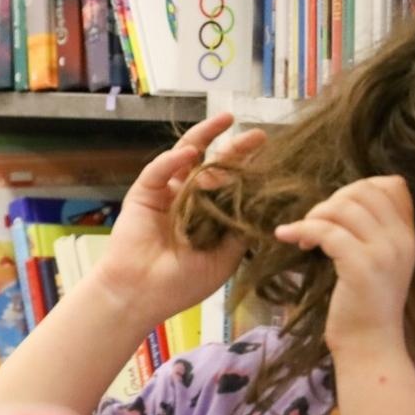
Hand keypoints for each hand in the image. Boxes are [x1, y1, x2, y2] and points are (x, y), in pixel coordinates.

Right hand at [91, 114, 266, 324]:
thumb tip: (265, 203)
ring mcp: (166, 194)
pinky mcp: (143, 194)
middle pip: (213, 164)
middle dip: (235, 147)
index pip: (231, 184)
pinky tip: (190, 154)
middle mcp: (189, 199)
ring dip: (204, 136)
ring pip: (185, 157)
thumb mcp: (226, 257)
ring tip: (224, 120)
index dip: (249, 168)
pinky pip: (158, 171)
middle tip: (257, 135)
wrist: (141, 294)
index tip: (272, 155)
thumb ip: (241, 229)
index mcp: (209, 215)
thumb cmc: (181, 283)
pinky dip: (172, 160)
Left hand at [274, 176, 414, 356]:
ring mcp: (384, 252)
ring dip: (312, 216)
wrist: (369, 345)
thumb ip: (368, 232)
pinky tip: (287, 238)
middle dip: (330, 200)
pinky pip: (326, 231)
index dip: (356, 188)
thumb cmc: (362, 305)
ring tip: (300, 236)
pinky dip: (301, 230)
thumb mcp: (374, 262)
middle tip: (312, 224)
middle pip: (364, 190)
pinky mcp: (361, 267)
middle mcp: (402, 239)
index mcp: (407, 235)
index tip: (334, 212)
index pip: (391, 184)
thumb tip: (335, 204)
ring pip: (343, 208)